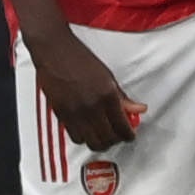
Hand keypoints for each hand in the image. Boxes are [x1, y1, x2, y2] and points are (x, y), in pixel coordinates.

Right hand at [28, 30, 143, 152]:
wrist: (55, 52)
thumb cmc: (80, 59)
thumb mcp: (108, 76)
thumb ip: (123, 97)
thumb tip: (138, 109)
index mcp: (107, 96)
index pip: (122, 127)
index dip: (129, 135)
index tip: (130, 134)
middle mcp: (92, 107)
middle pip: (108, 139)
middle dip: (116, 140)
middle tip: (118, 135)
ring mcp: (75, 113)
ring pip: (92, 143)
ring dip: (100, 142)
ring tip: (104, 135)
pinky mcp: (62, 115)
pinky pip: (76, 137)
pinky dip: (84, 138)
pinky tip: (88, 131)